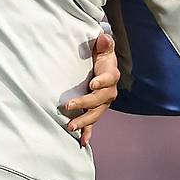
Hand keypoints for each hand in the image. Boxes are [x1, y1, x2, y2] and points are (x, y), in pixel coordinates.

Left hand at [66, 32, 119, 146]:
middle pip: (99, 100)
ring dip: (84, 121)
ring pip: (95, 114)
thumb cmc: (102, 55)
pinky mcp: (95, 109)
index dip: (101, 81)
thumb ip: (104, 43)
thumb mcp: (103, 47)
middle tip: (68, 105)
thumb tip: (104, 37)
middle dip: (85, 104)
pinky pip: (93, 123)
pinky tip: (82, 142)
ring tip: (71, 126)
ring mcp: (102, 103)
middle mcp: (109, 92)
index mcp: (111, 76)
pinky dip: (88, 132)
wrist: (104, 66)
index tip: (92, 83)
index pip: (108, 79)